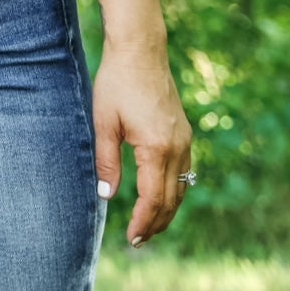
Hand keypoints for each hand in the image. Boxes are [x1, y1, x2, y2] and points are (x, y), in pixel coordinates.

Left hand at [92, 44, 193, 246]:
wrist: (140, 49)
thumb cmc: (117, 82)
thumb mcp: (104, 122)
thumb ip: (106, 162)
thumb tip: (107, 196)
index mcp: (156, 147)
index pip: (153, 198)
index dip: (143, 222)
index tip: (132, 239)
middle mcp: (177, 147)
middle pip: (171, 199)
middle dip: (156, 223)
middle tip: (139, 241)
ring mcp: (184, 139)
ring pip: (182, 187)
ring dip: (167, 210)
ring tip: (149, 227)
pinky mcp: (184, 132)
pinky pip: (185, 171)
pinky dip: (174, 190)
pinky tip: (162, 197)